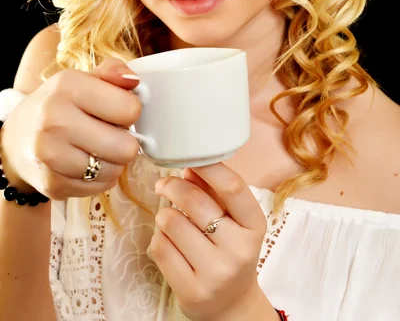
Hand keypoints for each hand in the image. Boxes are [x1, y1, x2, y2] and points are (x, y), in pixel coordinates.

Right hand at [1, 58, 141, 198]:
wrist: (17, 137)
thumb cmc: (59, 105)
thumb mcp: (82, 80)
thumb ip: (112, 72)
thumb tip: (134, 81)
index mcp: (68, 87)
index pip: (129, 109)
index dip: (131, 111)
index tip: (118, 110)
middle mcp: (55, 120)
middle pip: (126, 147)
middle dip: (125, 141)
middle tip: (111, 134)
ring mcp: (51, 155)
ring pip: (115, 171)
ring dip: (113, 162)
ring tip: (98, 149)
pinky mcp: (51, 184)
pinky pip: (100, 187)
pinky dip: (99, 178)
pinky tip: (86, 164)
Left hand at [150, 163, 275, 320]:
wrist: (231, 305)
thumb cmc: (229, 252)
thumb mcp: (232, 221)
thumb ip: (213, 192)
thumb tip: (189, 168)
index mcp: (254, 226)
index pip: (232, 188)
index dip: (208, 167)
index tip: (189, 156)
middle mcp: (239, 250)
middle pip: (195, 202)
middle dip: (172, 186)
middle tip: (164, 184)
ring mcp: (216, 273)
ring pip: (172, 223)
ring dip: (164, 214)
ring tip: (170, 220)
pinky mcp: (192, 290)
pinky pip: (160, 247)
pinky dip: (158, 237)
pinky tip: (167, 240)